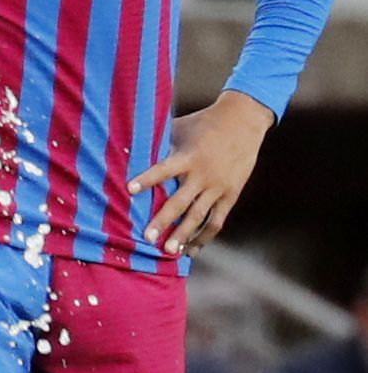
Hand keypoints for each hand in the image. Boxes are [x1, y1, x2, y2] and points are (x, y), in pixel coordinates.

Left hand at [128, 91, 273, 256]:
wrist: (243, 122)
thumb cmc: (203, 123)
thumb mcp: (180, 129)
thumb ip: (160, 144)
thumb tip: (131, 149)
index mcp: (188, 156)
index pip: (164, 170)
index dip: (147, 179)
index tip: (129, 190)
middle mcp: (203, 175)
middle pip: (181, 202)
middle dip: (164, 221)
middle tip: (147, 238)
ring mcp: (218, 187)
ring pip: (199, 216)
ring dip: (184, 235)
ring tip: (169, 251)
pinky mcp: (231, 195)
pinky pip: (217, 221)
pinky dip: (204, 237)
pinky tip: (191, 249)